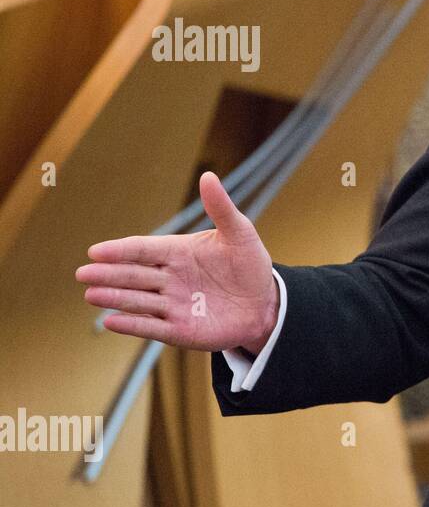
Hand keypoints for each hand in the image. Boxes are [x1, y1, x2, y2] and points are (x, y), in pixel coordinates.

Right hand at [76, 171, 277, 352]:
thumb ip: (221, 209)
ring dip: (115, 298)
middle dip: (109, 274)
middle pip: (134, 275)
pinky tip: (111, 322)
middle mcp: (169, 278)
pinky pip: (151, 327)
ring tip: (91, 294)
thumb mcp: (240, 234)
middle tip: (83, 273)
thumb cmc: (250, 265)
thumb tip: (208, 176)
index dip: (120, 250)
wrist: (266, 304)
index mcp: (178, 252)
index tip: (96, 251)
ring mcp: (172, 305)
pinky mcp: (179, 330)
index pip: (143, 249)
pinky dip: (132, 325)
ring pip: (138, 300)